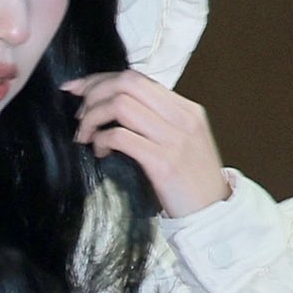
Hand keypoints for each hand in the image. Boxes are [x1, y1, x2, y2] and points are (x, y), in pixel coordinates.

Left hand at [61, 70, 229, 217]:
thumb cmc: (191, 183)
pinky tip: (100, 152)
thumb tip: (113, 109)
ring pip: (121, 105)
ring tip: (86, 135)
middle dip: (93, 93)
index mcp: (186, 110)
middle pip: (127, 83)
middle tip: (80, 115)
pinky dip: (102, 140)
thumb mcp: (182, 142)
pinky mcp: (163, 163)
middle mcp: (182, 118)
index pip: (137, 78)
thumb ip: (156, 121)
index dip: (102, 80)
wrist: (214, 214)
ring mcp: (174, 140)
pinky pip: (121, 137)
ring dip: (93, 117)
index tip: (79, 89)